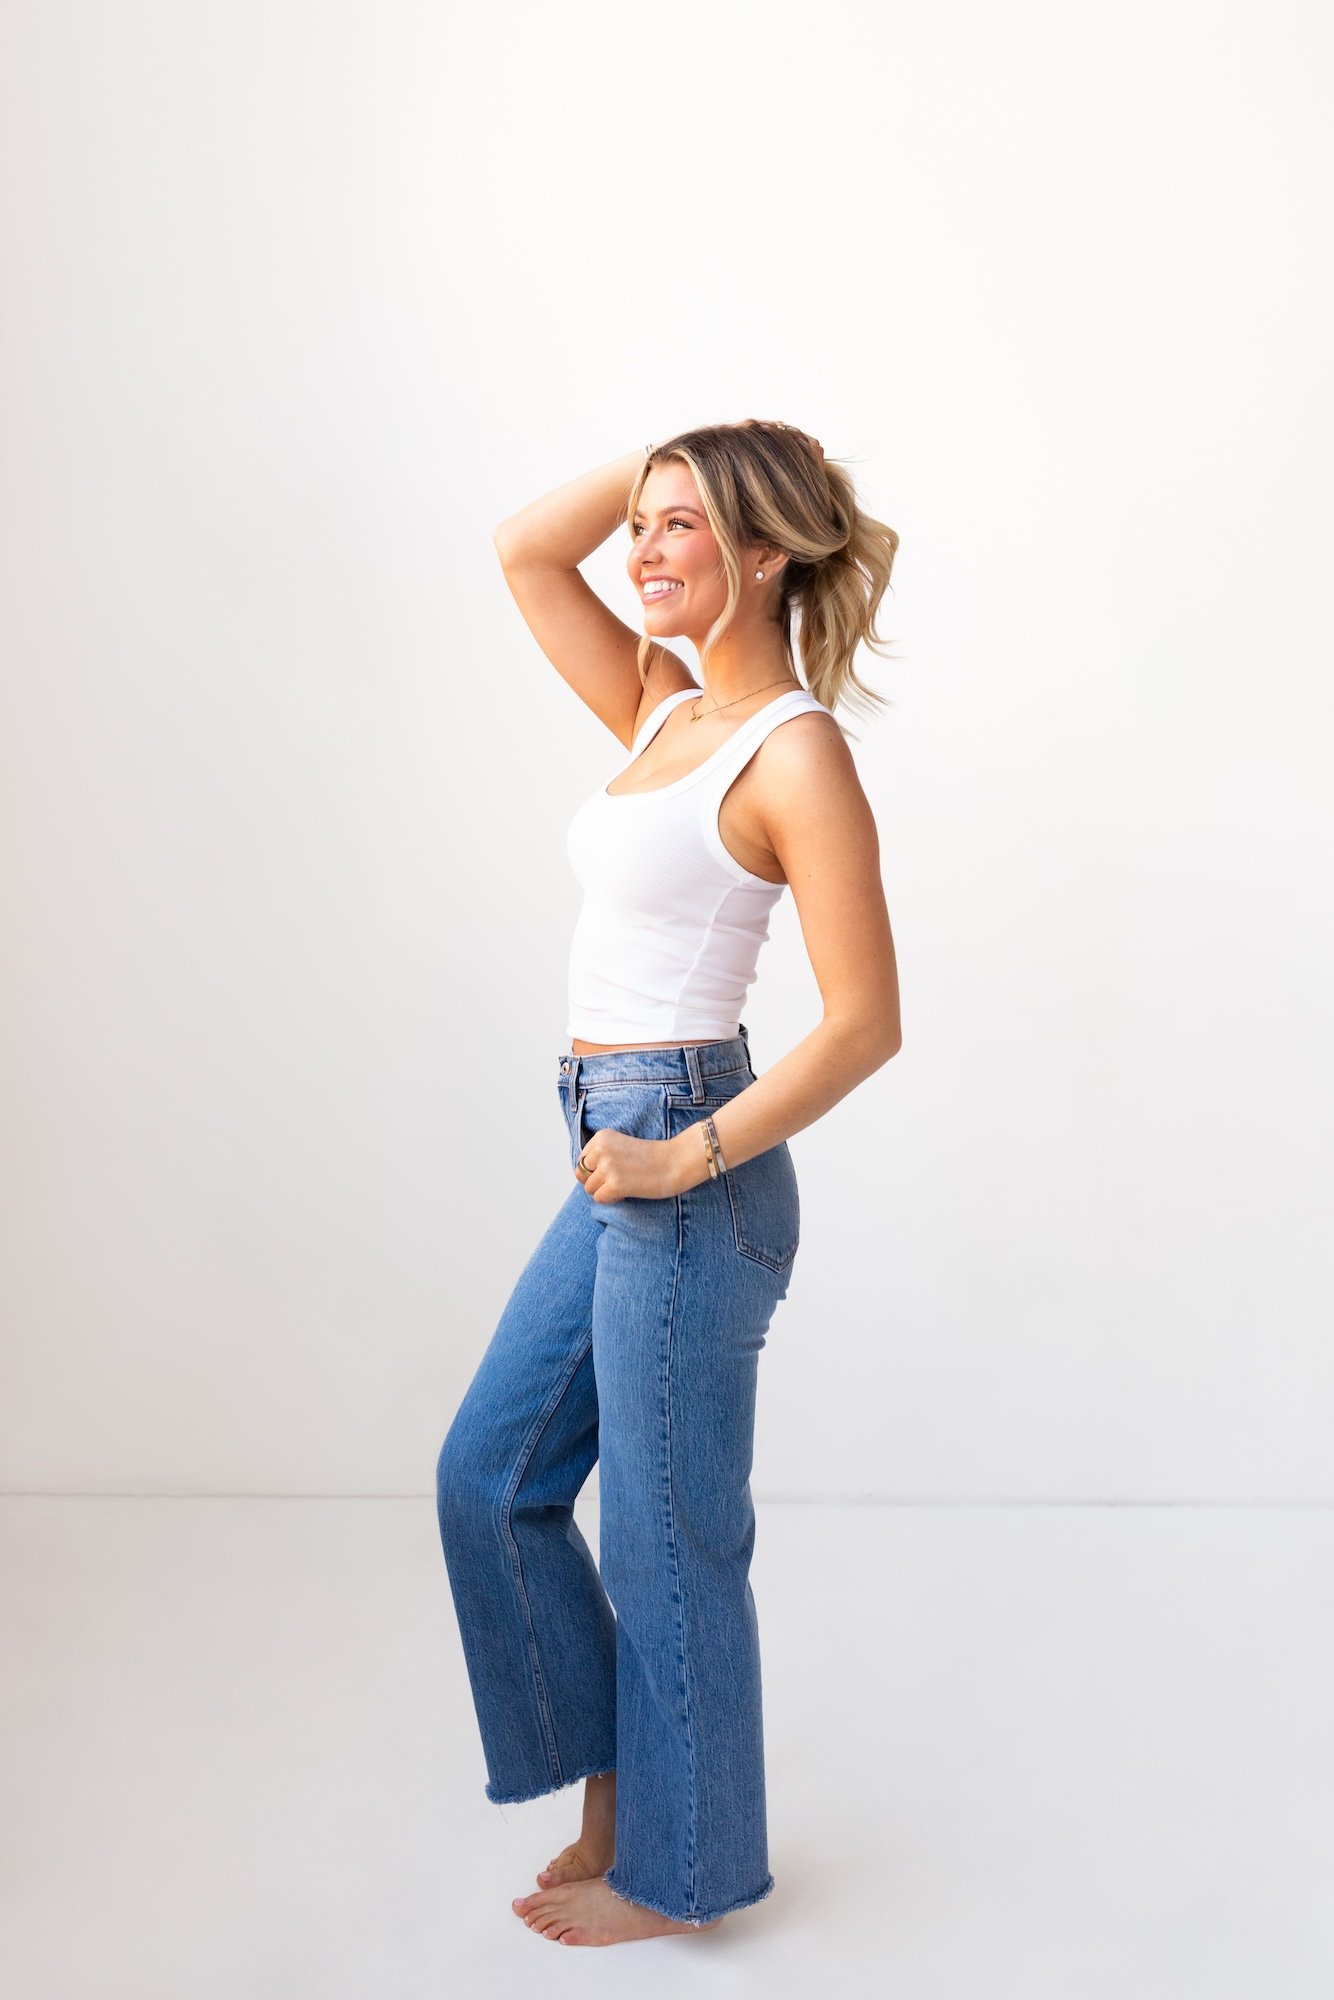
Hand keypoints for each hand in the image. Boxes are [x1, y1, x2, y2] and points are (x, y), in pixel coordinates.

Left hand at [574, 1127, 693, 1202]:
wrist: (676, 1161)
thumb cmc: (651, 1157)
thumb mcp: (620, 1146)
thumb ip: (600, 1156)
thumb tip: (581, 1176)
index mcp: (602, 1136)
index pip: (581, 1160)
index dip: (595, 1170)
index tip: (615, 1169)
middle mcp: (601, 1149)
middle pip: (581, 1174)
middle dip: (595, 1181)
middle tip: (616, 1180)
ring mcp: (608, 1167)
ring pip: (589, 1188)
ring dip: (605, 1191)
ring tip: (624, 1184)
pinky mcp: (616, 1184)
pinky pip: (600, 1198)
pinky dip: (612, 1199)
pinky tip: (627, 1192)